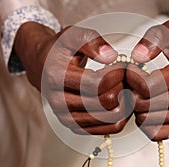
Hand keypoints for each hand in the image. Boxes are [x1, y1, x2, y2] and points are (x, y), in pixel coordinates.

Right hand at [14, 22, 128, 134]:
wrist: (43, 66)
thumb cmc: (59, 51)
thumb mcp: (72, 36)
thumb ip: (91, 41)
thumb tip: (110, 57)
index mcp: (56, 77)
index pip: (97, 84)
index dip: (117, 74)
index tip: (123, 66)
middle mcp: (58, 101)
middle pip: (105, 102)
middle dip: (122, 88)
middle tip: (125, 77)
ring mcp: (66, 116)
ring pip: (108, 119)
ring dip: (123, 103)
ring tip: (124, 88)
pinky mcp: (74, 126)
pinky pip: (106, 130)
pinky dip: (120, 117)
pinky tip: (120, 102)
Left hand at [127, 18, 168, 140]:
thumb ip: (154, 38)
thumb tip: (138, 57)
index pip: (147, 87)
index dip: (132, 79)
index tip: (131, 69)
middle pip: (145, 105)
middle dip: (131, 93)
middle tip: (133, 82)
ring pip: (148, 121)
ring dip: (137, 108)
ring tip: (140, 93)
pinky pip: (158, 133)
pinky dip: (146, 123)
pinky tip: (148, 107)